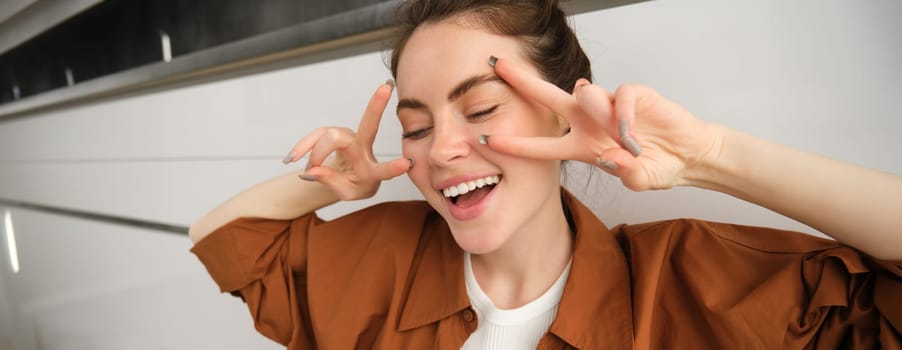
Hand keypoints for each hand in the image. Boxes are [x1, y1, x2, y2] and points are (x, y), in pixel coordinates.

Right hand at [282, 82, 411, 199]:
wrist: (346, 177)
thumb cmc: (354, 185)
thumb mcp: (345, 192)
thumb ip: (330, 182)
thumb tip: (312, 170)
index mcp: (371, 169)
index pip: (383, 169)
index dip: (393, 168)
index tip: (406, 163)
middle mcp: (363, 148)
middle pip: (368, 126)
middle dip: (376, 106)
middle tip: (386, 88)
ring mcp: (348, 137)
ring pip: (329, 137)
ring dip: (314, 154)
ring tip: (306, 169)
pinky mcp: (332, 133)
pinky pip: (315, 137)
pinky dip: (302, 147)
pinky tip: (292, 158)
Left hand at [485, 57, 722, 190]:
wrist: (689, 157)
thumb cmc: (658, 167)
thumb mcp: (638, 179)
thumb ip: (625, 172)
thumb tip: (611, 156)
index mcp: (581, 146)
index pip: (542, 146)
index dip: (516, 145)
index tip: (488, 141)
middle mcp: (589, 122)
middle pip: (548, 98)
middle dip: (523, 82)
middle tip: (499, 67)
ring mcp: (610, 107)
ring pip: (585, 93)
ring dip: (594, 107)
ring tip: (616, 132)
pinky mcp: (635, 95)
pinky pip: (621, 96)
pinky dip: (624, 113)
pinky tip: (633, 132)